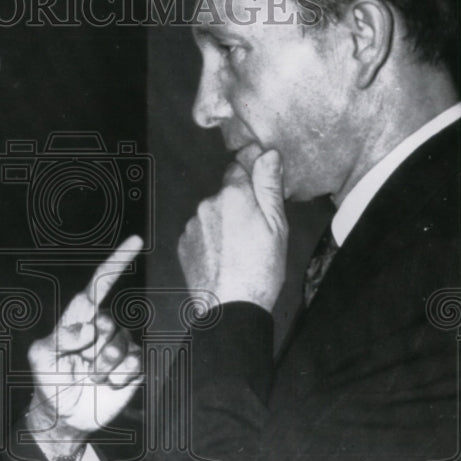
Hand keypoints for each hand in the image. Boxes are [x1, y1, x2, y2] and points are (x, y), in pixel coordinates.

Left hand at [26, 236, 143, 454]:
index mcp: (80, 317)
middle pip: (108, 323)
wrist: (68, 416)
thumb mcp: (42, 360)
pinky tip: (109, 384)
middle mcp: (103, 325)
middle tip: (79, 369)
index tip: (136, 242)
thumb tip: (87, 329)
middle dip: (92, 351)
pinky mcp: (134, 364)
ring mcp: (120, 344)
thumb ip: (57, 340)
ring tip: (91, 379)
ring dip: (103, 368)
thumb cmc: (50, 382)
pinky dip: (119, 377)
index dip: (117, 262)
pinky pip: (135, 362)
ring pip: (121, 345)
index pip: (99, 285)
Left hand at [178, 147, 287, 311]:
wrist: (230, 307)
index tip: (259, 197)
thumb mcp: (276, 225)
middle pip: (225, 194)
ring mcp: (192, 224)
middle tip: (254, 233)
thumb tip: (267, 153)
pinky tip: (223, 258)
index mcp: (233, 195)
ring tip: (239, 251)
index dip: (251, 181)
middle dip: (238, 206)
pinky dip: (210, 240)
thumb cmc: (259, 270)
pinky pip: (200, 233)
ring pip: (212, 214)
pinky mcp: (184, 243)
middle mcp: (207, 204)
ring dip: (223, 224)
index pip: (239, 168)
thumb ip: (269, 185)